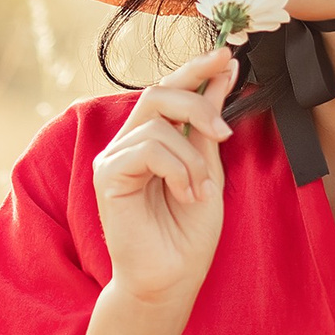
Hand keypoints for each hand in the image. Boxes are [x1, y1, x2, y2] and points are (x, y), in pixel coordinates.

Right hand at [92, 46, 237, 308]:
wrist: (173, 278)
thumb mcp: (209, 169)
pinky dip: (177, 171)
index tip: (228, 55)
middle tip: (223, 133)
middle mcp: (128, 143)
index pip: (170, 89)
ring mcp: (113, 158)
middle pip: (159, 93)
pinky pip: (148, 149)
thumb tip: (223, 76)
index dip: (196, 68)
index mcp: (152, 139)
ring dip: (191, 158)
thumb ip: (208, 126)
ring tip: (198, 192)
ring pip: (158, 125)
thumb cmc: (188, 233)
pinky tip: (184, 196)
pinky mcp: (106, 176)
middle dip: (198, 102)